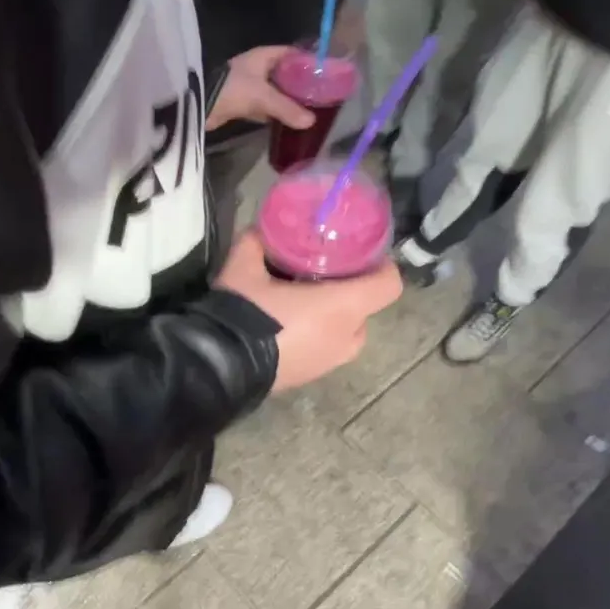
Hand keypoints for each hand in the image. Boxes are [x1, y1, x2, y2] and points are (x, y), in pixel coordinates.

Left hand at [206, 46, 316, 131]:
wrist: (198, 105)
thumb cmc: (232, 89)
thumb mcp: (262, 97)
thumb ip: (287, 108)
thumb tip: (311, 122)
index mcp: (263, 56)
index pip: (291, 53)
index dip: (307, 60)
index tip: (325, 72)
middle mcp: (257, 68)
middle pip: (285, 74)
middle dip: (300, 84)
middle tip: (322, 95)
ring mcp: (248, 86)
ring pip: (275, 92)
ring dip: (288, 100)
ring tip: (311, 109)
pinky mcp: (242, 103)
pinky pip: (264, 106)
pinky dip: (275, 112)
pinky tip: (290, 120)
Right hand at [214, 231, 402, 392]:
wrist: (220, 366)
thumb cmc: (247, 311)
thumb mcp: (244, 266)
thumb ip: (257, 242)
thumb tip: (260, 230)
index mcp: (343, 306)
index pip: (389, 285)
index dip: (382, 267)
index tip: (362, 256)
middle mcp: (346, 337)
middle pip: (365, 309)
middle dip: (349, 294)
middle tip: (321, 278)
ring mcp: (330, 363)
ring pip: (345, 333)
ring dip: (333, 319)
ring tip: (301, 306)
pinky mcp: (310, 378)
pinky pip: (325, 351)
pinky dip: (316, 338)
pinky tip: (284, 329)